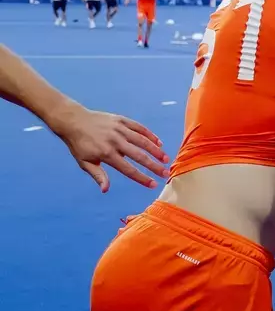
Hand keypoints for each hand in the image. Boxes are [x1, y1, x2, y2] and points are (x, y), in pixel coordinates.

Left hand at [49, 103, 168, 191]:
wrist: (73, 120)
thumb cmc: (78, 144)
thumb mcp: (84, 162)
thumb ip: (98, 175)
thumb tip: (106, 189)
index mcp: (106, 154)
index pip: (128, 169)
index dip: (142, 178)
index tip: (153, 185)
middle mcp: (115, 142)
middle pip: (139, 156)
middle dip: (154, 166)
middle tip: (165, 173)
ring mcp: (120, 130)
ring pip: (142, 141)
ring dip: (155, 150)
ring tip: (166, 159)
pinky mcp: (122, 120)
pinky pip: (139, 128)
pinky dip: (150, 135)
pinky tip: (159, 142)